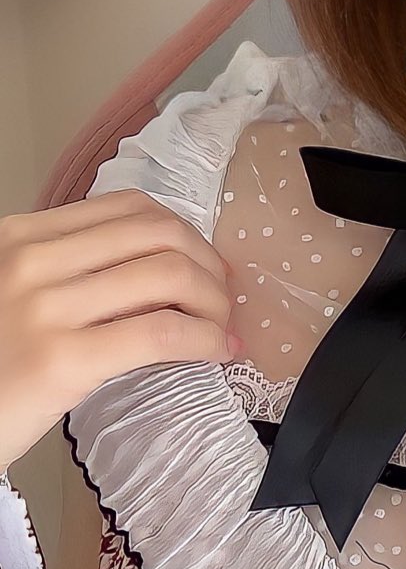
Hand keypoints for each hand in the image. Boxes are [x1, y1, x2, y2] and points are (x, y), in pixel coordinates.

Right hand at [0, 189, 239, 469]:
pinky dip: (205, 338)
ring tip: (222, 329)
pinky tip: (218, 352)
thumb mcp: (21, 294)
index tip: (203, 264)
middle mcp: (30, 260)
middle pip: (157, 234)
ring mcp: (44, 308)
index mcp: (20, 236)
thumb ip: (74, 271)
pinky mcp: (62, 359)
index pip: (128, 208)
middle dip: (207, 264)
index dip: (184, 232)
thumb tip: (168, 271)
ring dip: (215, 302)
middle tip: (222, 299)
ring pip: (169, 276)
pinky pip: (162, 332)